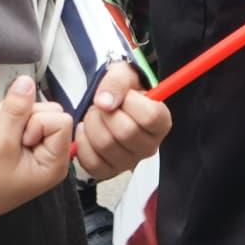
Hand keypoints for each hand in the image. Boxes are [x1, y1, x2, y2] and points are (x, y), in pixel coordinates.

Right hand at [0, 74, 77, 220]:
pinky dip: (2, 120)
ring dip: (8, 118)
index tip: (21, 140)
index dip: (37, 123)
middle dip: (22, 117)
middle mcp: (49, 153)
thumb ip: (16, 110)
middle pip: (47, 110)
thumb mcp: (1, 143)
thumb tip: (26, 84)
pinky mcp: (21, 139)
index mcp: (55, 162)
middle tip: (6, 137)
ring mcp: (35, 146)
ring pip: (30, 109)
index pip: (61, 120)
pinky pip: (17, 115)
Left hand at [72, 63, 171, 179]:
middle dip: (106, 112)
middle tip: (103, 105)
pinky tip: (86, 131)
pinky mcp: (109, 171)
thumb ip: (116, 82)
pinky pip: (92, 163)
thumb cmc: (122, 90)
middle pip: (126, 133)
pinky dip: (83, 144)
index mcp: (161, 122)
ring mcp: (129, 161)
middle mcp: (149, 146)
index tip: (125, 95)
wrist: (109, 103)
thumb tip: (104, 103)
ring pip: (106, 146)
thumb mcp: (123, 73)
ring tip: (95, 116)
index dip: (131, 102)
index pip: (150, 116)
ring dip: (92, 125)